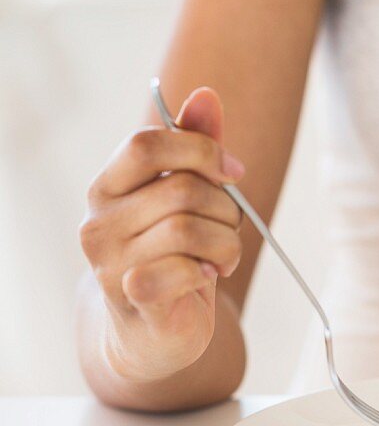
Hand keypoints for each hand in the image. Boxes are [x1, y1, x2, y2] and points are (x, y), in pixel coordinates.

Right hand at [79, 88, 244, 380]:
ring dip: (227, 244)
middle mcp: (98, 220)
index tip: (234, 172)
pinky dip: (208, 272)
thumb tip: (206, 94)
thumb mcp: (187, 199)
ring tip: (223, 258)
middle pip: (181, 189)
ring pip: (189, 229)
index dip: (200, 150)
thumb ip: (195, 148)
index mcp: (108, 187)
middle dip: (226, 208)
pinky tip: (205, 278)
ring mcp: (109, 260)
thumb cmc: (174, 257)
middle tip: (231, 229)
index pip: (146, 144)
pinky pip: (184, 269)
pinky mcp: (130, 295)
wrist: (154, 331)